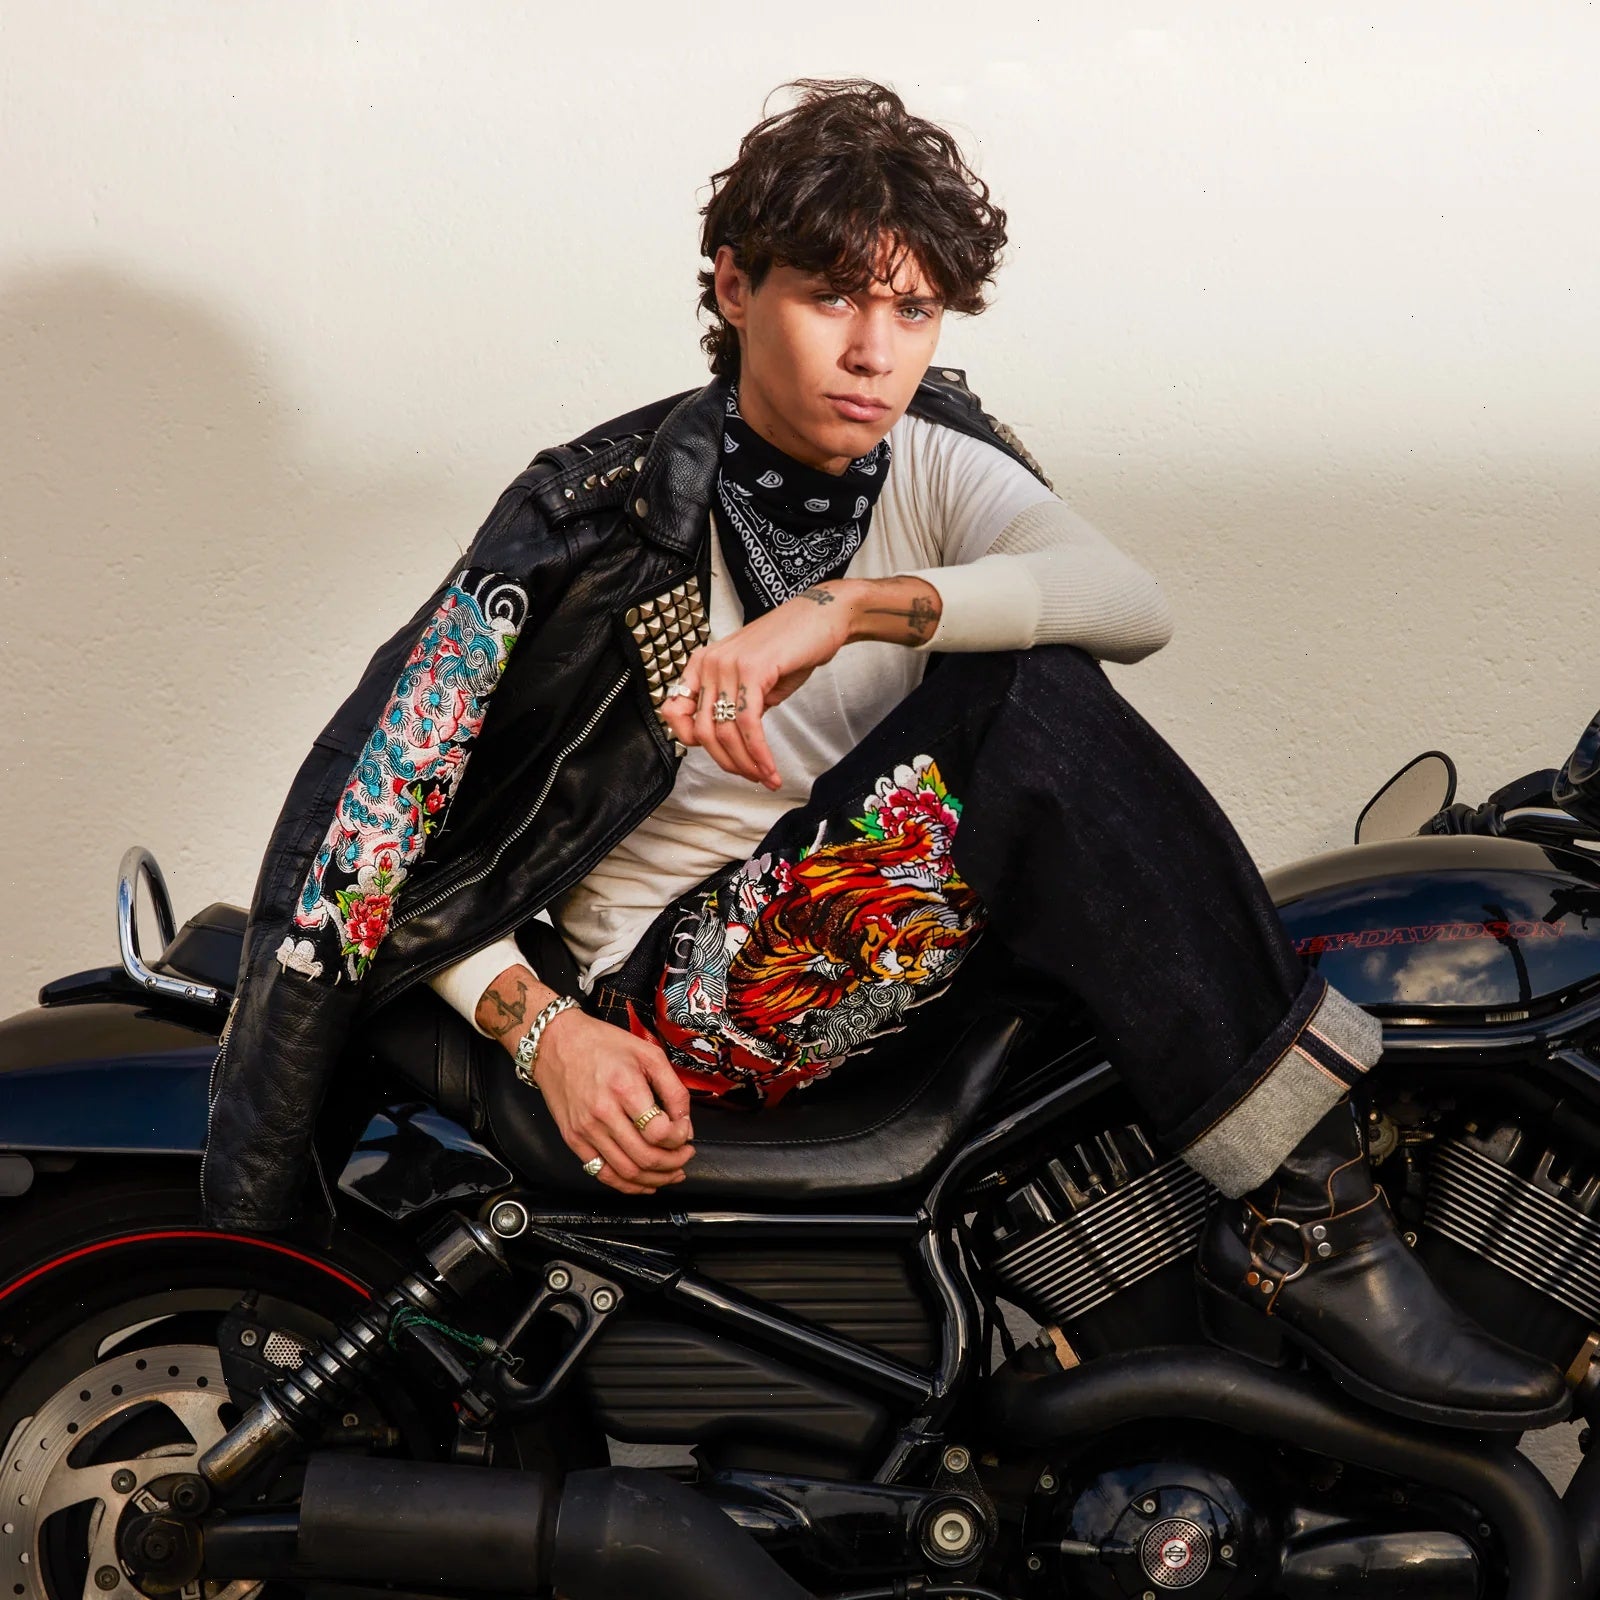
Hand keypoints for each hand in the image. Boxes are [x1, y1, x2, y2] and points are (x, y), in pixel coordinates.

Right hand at [530, 1007, 695, 1195]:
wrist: (555, 1043)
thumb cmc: (601, 1044)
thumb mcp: (647, 1053)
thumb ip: (673, 1089)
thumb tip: (685, 1125)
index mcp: (624, 1088)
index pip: (659, 1132)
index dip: (680, 1138)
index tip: (685, 1132)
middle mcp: (603, 1113)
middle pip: (645, 1157)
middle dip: (674, 1163)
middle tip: (685, 1156)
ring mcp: (586, 1130)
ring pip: (626, 1172)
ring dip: (655, 1179)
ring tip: (671, 1172)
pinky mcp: (574, 1139)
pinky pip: (602, 1173)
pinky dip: (627, 1185)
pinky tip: (643, 1182)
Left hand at [656, 582, 852, 788]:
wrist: (821, 618)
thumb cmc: (791, 648)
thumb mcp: (753, 680)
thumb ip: (737, 705)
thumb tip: (730, 740)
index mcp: (702, 664)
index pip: (674, 711)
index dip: (690, 740)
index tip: (718, 755)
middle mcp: (709, 663)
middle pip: (703, 731)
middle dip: (727, 762)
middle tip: (749, 776)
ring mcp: (728, 665)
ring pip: (725, 732)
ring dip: (746, 763)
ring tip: (764, 777)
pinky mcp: (753, 670)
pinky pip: (748, 724)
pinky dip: (759, 753)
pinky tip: (770, 767)